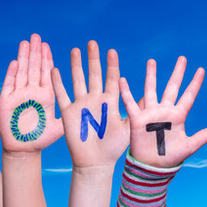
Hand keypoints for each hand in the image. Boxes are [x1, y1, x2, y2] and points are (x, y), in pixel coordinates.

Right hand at [0, 34, 63, 152]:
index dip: (46, 59)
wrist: (23, 151)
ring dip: (23, 58)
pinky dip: (11, 75)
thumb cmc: (42, 140)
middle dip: (35, 52)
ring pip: (21, 73)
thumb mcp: (60, 127)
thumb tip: (89, 108)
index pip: (46, 73)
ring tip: (25, 43)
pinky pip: (9, 86)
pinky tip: (15, 63)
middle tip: (36, 36)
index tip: (47, 44)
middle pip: (33, 68)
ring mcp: (18, 96)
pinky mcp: (6, 103)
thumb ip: (71, 116)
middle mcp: (32, 93)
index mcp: (45, 96)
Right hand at [53, 41, 128, 168]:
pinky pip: (62, 95)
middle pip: (94, 74)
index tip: (112, 51)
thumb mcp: (129, 126)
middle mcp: (95, 100)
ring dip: (76, 65)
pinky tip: (55, 69)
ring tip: (75, 50)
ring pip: (78, 80)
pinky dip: (58, 83)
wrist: (95, 163)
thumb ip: (137, 109)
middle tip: (92, 43)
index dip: (111, 65)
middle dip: (93, 59)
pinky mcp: (68, 113)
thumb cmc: (114, 147)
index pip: (111, 78)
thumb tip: (152, 96)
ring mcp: (81, 105)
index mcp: (110, 101)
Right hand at [119, 56, 206, 167]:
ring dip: (151, 75)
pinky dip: (126, 92)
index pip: (189, 95)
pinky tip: (122, 79)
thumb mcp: (190, 146)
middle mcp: (165, 111)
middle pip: (172, 87)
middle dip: (177, 73)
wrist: (152, 167)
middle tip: (182, 58)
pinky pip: (130, 102)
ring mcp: (151, 113)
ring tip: (152, 61)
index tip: (201, 70)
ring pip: (151, 89)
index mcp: (178, 116)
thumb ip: (203, 136)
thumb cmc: (171, 157)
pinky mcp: (137, 119)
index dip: (195, 83)